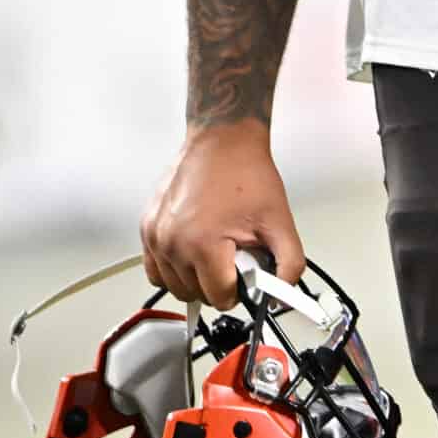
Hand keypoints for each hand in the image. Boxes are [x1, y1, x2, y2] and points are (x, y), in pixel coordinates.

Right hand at [141, 123, 305, 309]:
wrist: (222, 140)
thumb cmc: (245, 172)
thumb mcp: (280, 221)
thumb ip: (289, 263)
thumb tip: (281, 295)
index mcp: (203, 244)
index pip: (220, 297)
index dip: (240, 289)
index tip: (245, 274)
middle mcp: (173, 242)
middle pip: (196, 295)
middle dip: (218, 284)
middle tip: (232, 259)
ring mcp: (156, 236)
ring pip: (175, 286)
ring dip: (195, 279)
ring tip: (214, 252)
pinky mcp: (147, 228)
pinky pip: (155, 270)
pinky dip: (173, 270)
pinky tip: (192, 253)